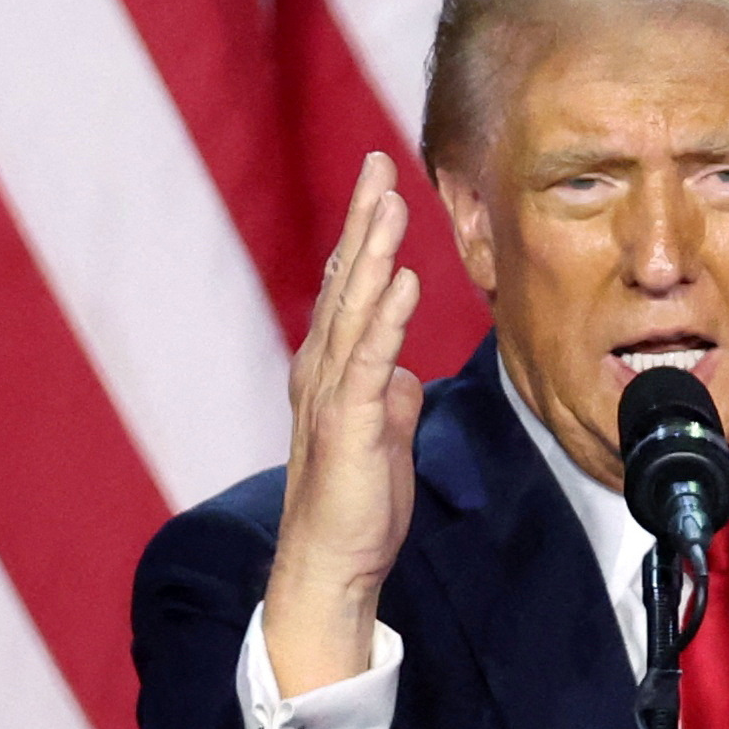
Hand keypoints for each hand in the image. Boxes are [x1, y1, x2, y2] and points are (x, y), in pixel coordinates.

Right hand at [263, 152, 423, 693]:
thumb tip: (403, 376)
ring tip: (390, 203)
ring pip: (354, 310)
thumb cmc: (357, 502)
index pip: (351, 289)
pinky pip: (371, 361)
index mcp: (332, 369)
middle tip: (377, 163)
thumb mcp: (384, 435)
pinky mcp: (350, 425)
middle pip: (347, 281)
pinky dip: (387, 318)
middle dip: (364, 221)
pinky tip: (405, 280)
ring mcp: (332, 395)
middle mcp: (323, 371)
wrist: (333, 564)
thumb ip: (391, 397)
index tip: (380, 185)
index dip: (365, 236)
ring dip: (374, 254)